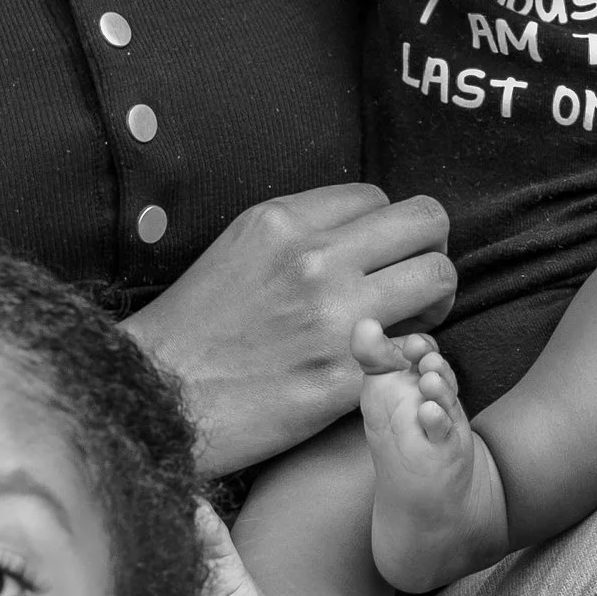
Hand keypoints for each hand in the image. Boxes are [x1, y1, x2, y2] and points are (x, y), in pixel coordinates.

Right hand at [132, 183, 456, 469]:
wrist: (158, 398)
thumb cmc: (195, 329)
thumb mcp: (238, 248)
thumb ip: (299, 231)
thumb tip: (361, 231)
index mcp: (283, 222)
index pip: (378, 198)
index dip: (385, 229)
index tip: (377, 256)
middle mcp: (314, 260)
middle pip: (425, 224)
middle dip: (428, 250)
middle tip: (414, 281)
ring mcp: (334, 317)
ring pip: (438, 277)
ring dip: (434, 299)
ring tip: (410, 320)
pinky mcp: (345, 376)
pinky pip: (418, 344)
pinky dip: (412, 351)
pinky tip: (384, 362)